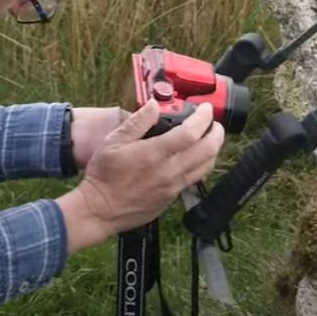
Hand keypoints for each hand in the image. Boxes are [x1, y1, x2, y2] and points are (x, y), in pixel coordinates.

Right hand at [55, 101, 224, 252]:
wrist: (100, 210)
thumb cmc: (103, 176)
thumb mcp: (114, 142)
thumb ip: (137, 122)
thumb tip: (153, 105)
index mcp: (155, 153)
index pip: (191, 132)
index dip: (203, 118)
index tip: (205, 108)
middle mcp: (169, 171)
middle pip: (207, 150)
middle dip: (216, 132)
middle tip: (213, 122)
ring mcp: (173, 186)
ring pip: (206, 166)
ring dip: (213, 149)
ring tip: (208, 138)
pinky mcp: (172, 197)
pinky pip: (195, 178)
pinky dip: (202, 164)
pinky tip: (195, 158)